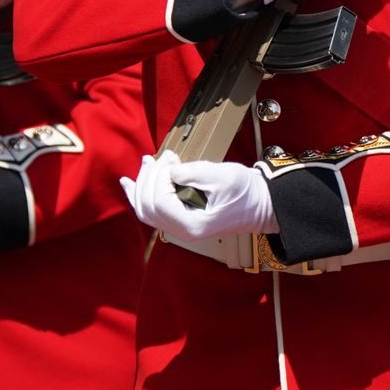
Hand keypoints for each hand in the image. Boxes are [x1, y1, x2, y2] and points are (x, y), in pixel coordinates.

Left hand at [119, 151, 277, 241]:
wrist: (260, 204)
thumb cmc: (245, 191)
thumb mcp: (222, 176)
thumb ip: (192, 173)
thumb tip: (167, 170)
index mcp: (192, 225)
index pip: (160, 201)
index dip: (159, 177)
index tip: (172, 159)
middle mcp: (181, 231)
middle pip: (147, 206)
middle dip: (148, 178)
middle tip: (160, 157)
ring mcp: (179, 228)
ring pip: (145, 210)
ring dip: (141, 184)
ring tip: (146, 163)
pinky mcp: (179, 220)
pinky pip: (151, 211)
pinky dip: (139, 194)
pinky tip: (129, 183)